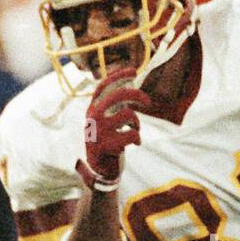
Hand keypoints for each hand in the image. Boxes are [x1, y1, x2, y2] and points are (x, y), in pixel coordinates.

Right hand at [76, 67, 149, 191]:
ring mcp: (98, 131)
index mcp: (91, 109)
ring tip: (135, 130)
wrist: (99, 169)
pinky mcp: (107, 145)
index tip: (134, 71)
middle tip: (147, 101)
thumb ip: (113, 106)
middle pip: (117, 95)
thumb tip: (131, 86)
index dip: (118, 76)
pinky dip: (138, 138)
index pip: (103, 86)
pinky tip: (135, 143)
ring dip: (137, 122)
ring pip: (128, 114)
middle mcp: (92, 117)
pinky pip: (132, 134)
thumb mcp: (105, 122)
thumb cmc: (106, 142)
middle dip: (136, 94)